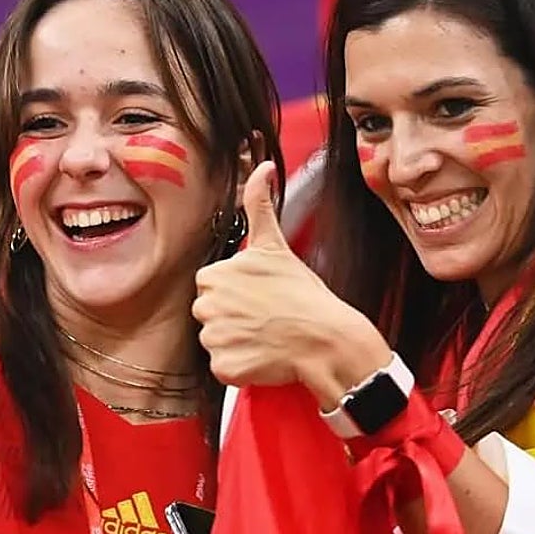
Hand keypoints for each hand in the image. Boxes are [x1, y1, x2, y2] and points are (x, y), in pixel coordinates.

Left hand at [193, 161, 390, 404]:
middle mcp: (207, 305)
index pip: (211, 287)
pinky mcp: (224, 367)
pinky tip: (263, 356)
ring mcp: (215, 338)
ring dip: (239, 343)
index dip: (236, 293)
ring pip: (217, 342)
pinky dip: (242, 367)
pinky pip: (224, 368)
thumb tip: (263, 165)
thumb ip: (259, 204)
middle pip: (210, 315)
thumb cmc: (305, 294)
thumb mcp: (277, 246)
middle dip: (234, 318)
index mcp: (214, 275)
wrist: (327, 338)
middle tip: (266, 317)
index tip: (260, 297)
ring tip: (267, 337)